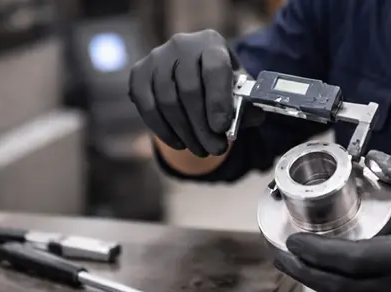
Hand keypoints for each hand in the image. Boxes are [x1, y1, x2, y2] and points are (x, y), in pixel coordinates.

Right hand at [128, 30, 261, 156]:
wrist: (191, 73)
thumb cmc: (218, 82)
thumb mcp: (237, 87)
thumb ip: (247, 102)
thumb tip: (253, 117)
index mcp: (210, 43)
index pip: (214, 69)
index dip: (218, 101)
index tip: (222, 129)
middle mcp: (181, 45)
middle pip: (189, 90)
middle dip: (202, 127)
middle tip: (215, 150)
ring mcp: (156, 58)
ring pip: (167, 102)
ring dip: (185, 133)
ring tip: (200, 150)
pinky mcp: (138, 74)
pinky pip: (147, 107)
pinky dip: (163, 130)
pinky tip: (179, 143)